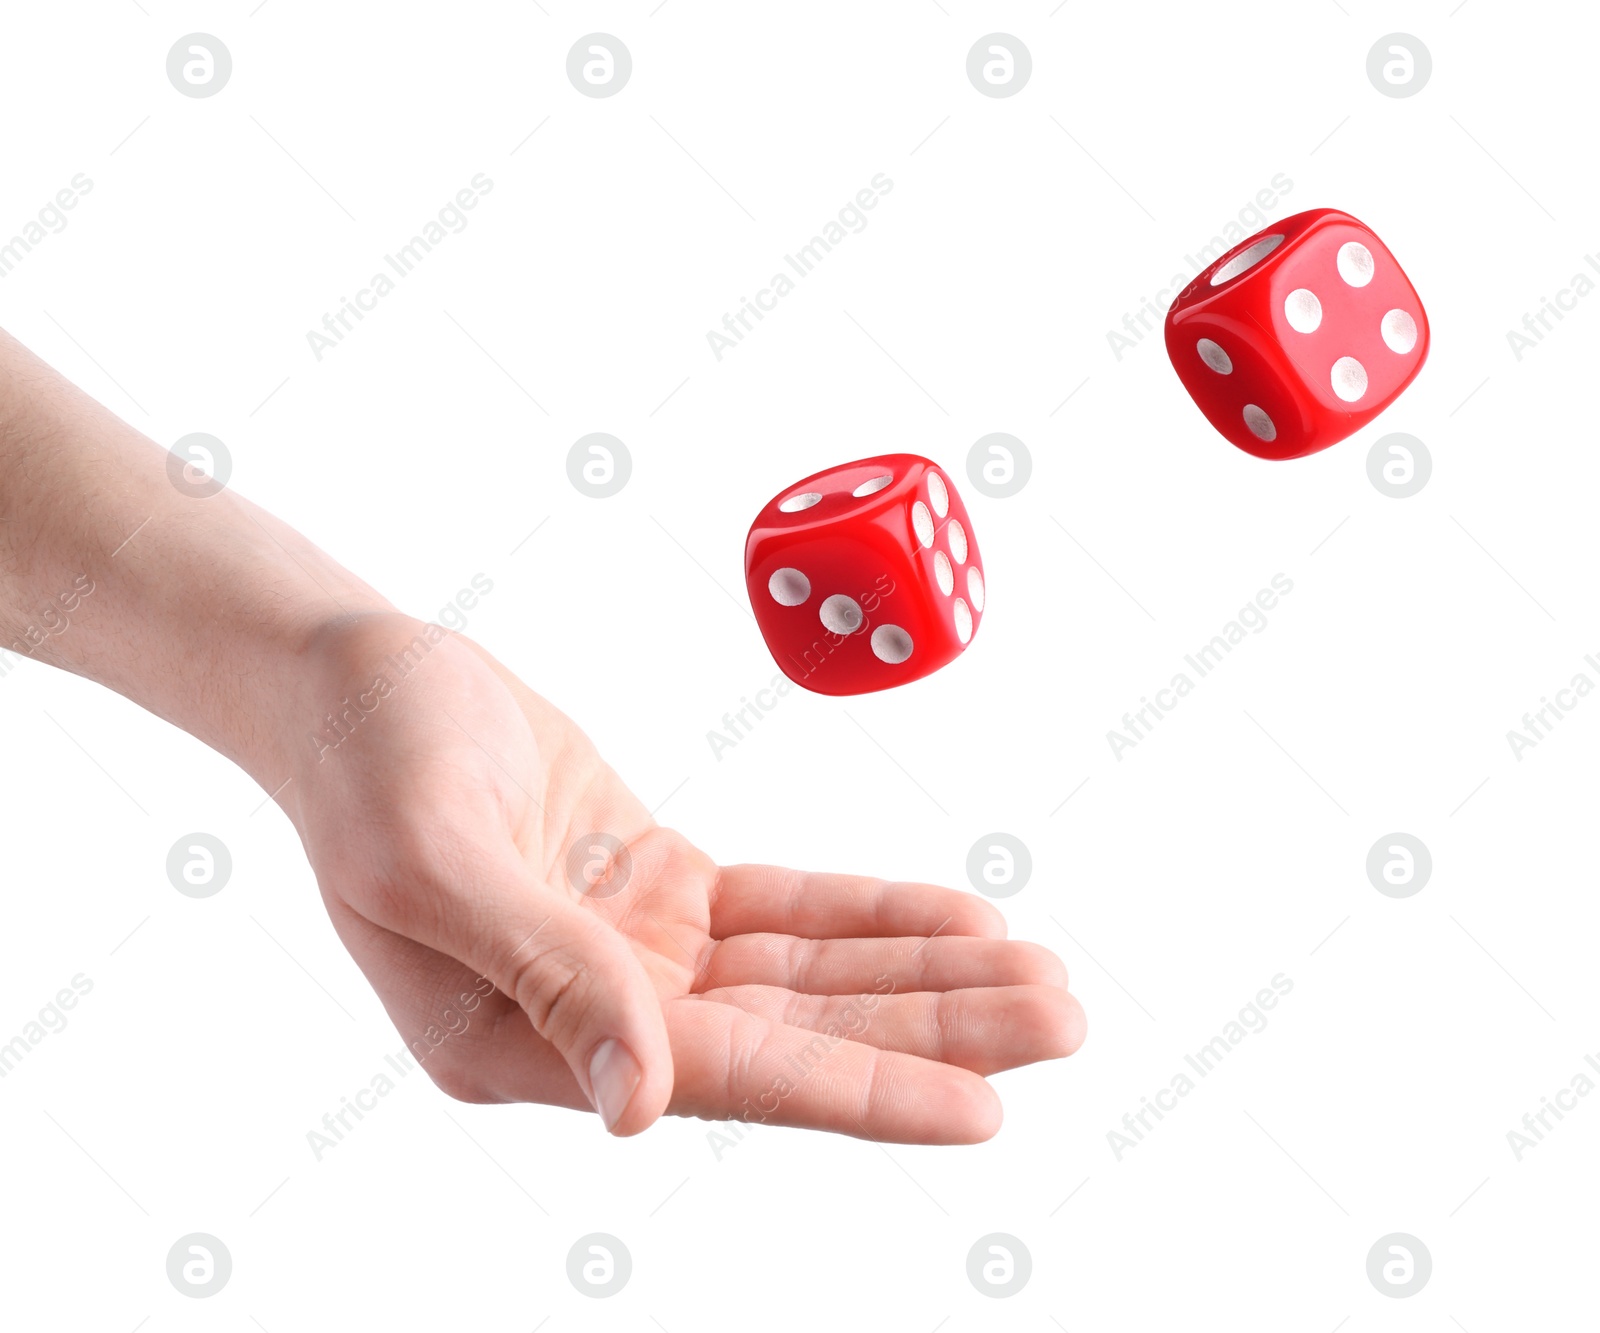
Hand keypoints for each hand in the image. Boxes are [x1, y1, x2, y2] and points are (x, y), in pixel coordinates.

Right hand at [277, 611, 1085, 1140]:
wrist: (351, 679)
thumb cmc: (368, 758)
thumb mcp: (434, 858)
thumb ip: (544, 975)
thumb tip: (643, 1104)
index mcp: (523, 1041)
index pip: (730, 1073)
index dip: (860, 1089)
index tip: (984, 1109)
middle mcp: (592, 1014)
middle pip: (798, 1033)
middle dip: (933, 1029)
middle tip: (1065, 1018)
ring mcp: (631, 953)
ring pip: (807, 976)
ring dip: (922, 974)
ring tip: (1041, 974)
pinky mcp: (655, 889)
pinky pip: (785, 912)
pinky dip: (868, 912)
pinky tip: (952, 917)